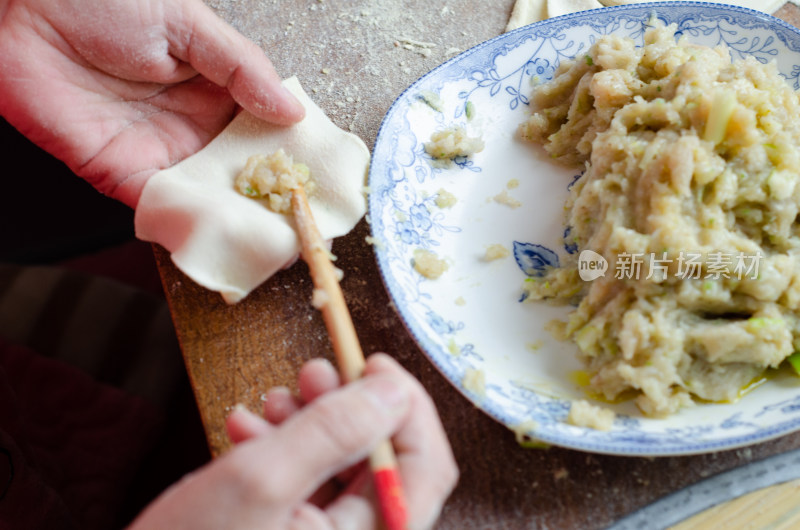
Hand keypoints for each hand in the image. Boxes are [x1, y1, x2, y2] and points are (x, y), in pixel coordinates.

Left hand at [0, 0, 303, 207]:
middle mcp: (192, 127)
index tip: (318, 181)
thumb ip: (243, 69)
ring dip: (234, 219)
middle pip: (239, 173)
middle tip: (302, 225)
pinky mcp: (118, 172)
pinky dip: (186, 222)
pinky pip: (159, 205)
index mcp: (216, 91)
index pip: (263, 133)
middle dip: (268, 200)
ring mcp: (157, 152)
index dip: (290, 158)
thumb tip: (293, 112)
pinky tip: (216, 234)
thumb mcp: (191, 23)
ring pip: (205, 196)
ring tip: (269, 241)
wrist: (25, 5)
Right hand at [128, 354, 458, 528]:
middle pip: (385, 462)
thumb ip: (333, 430)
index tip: (372, 363)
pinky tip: (247, 432)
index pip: (426, 467)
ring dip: (311, 423)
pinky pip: (311, 486)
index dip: (408, 405)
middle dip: (348, 408)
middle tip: (312, 373)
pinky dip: (285, 450)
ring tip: (270, 404)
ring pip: (345, 467)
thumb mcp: (260, 480)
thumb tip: (394, 390)